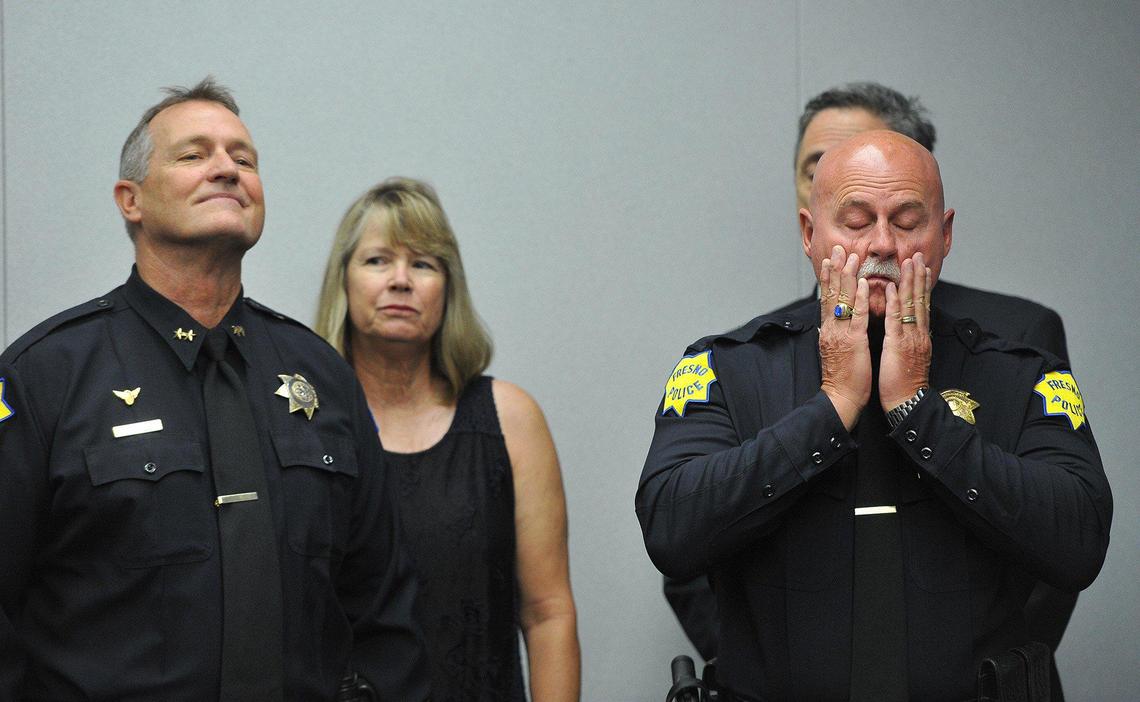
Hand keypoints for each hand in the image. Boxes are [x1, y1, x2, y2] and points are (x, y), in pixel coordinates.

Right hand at [819, 245, 870, 429]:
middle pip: (832, 293)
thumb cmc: (841, 379)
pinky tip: (863, 283)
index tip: (829, 260)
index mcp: (829, 331)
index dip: (828, 278)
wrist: (840, 398)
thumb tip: (829, 324)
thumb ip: (832, 335)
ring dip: (847, 276)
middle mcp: (832, 328)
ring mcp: (842, 333)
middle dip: (835, 269)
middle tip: (838, 249)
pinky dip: (860, 298)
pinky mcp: (854, 341)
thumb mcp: (834, 352)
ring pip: (843, 299)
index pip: (827, 298)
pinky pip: (858, 316)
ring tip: (850, 256)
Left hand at [879, 252, 932, 410]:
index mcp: (919, 336)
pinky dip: (894, 304)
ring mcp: (909, 338)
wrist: (908, 402)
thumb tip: (907, 328)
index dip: (921, 284)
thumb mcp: (909, 355)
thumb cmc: (904, 382)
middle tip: (917, 256)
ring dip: (908, 282)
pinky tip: (891, 289)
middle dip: (918, 276)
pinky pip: (896, 321)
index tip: (920, 267)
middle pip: (919, 300)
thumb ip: (908, 339)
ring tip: (908, 263)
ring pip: (910, 305)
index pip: (921, 305)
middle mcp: (918, 333)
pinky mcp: (897, 346)